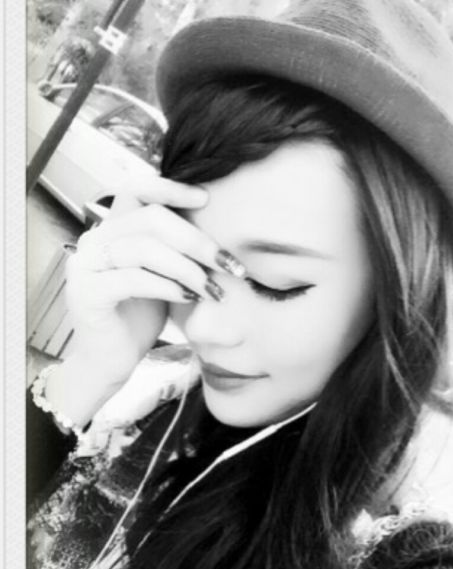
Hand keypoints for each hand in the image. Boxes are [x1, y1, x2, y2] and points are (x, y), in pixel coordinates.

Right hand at [64, 175, 244, 387]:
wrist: (112, 359)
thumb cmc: (141, 316)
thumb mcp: (166, 275)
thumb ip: (178, 251)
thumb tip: (222, 237)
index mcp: (114, 229)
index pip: (137, 189)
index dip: (171, 188)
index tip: (206, 199)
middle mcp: (95, 240)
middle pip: (151, 218)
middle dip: (196, 240)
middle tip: (228, 262)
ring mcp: (87, 265)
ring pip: (144, 249)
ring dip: (187, 268)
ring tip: (212, 288)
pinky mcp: (87, 293)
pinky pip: (133, 279)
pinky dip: (166, 286)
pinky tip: (188, 297)